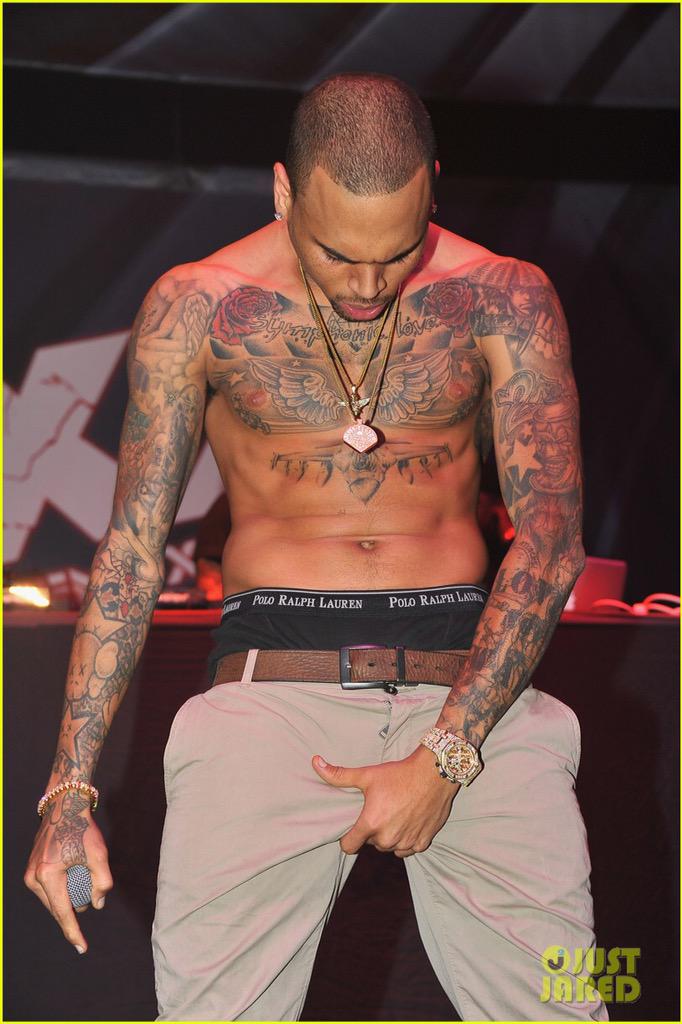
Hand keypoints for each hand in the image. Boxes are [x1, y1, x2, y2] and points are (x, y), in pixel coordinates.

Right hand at [24, 792, 112, 953]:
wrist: (64, 806)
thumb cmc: (82, 828)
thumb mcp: (99, 854)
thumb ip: (102, 882)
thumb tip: (97, 905)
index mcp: (48, 875)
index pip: (63, 913)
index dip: (74, 932)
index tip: (82, 948)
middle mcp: (34, 877)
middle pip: (58, 907)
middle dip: (76, 906)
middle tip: (90, 883)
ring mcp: (30, 873)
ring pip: (53, 899)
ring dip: (69, 895)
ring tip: (81, 873)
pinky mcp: (31, 869)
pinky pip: (48, 889)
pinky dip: (62, 887)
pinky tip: (72, 871)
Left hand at [312, 744, 457, 857]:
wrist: (434, 773)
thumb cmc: (398, 774)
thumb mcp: (367, 774)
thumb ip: (339, 775)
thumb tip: (315, 762)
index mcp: (371, 824)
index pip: (349, 847)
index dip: (348, 838)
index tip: (353, 828)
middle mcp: (388, 838)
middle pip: (371, 844)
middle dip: (372, 832)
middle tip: (380, 810)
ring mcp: (406, 842)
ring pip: (390, 847)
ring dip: (390, 836)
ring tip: (394, 814)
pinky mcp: (423, 842)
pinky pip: (408, 849)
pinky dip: (407, 839)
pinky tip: (408, 821)